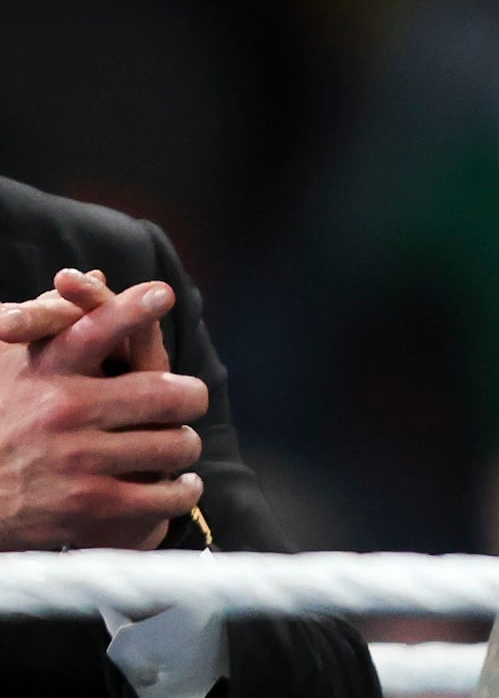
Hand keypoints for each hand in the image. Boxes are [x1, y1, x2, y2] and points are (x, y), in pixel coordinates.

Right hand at [0, 278, 208, 550]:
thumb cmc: (0, 421)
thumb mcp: (11, 368)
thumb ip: (53, 324)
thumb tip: (96, 279)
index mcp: (46, 373)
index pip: (93, 330)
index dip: (131, 310)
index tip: (162, 294)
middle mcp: (63, 412)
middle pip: (168, 395)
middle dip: (190, 398)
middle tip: (190, 401)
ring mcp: (77, 462)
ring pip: (174, 445)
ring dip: (184, 446)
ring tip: (178, 445)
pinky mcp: (88, 506)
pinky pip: (164, 495)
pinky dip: (181, 491)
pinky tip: (179, 486)